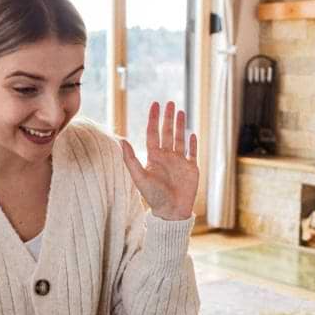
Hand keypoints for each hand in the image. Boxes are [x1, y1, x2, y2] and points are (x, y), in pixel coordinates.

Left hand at [120, 101, 198, 220]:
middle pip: (167, 132)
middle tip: (170, 102)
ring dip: (180, 126)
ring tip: (181, 111)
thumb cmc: (154, 197)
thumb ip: (130, 159)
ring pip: (180, 139)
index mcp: (154, 157)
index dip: (154, 119)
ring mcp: (179, 162)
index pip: (153, 133)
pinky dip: (193, 143)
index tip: (155, 105)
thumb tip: (121, 140)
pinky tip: (192, 134)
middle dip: (168, 118)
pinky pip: (192, 152)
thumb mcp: (139, 177)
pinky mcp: (191, 169)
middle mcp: (167, 157)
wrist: (172, 211)